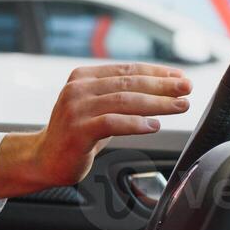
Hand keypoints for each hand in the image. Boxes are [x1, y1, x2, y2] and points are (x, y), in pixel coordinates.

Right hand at [0, 63, 191, 198]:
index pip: (127, 69)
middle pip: (129, 83)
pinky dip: (136, 123)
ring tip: (179, 106)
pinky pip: (113, 122)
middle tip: (186, 88)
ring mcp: (76, 108)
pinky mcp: (78, 130)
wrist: (43, 159)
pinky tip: (154, 125)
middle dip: (162, 85)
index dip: (157, 72)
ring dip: (157, 103)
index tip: (180, 76)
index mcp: (83, 77)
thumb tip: (161, 89)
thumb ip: (119, 96)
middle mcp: (78, 88)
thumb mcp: (96, 108)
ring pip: (125, 100)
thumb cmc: (75, 135)